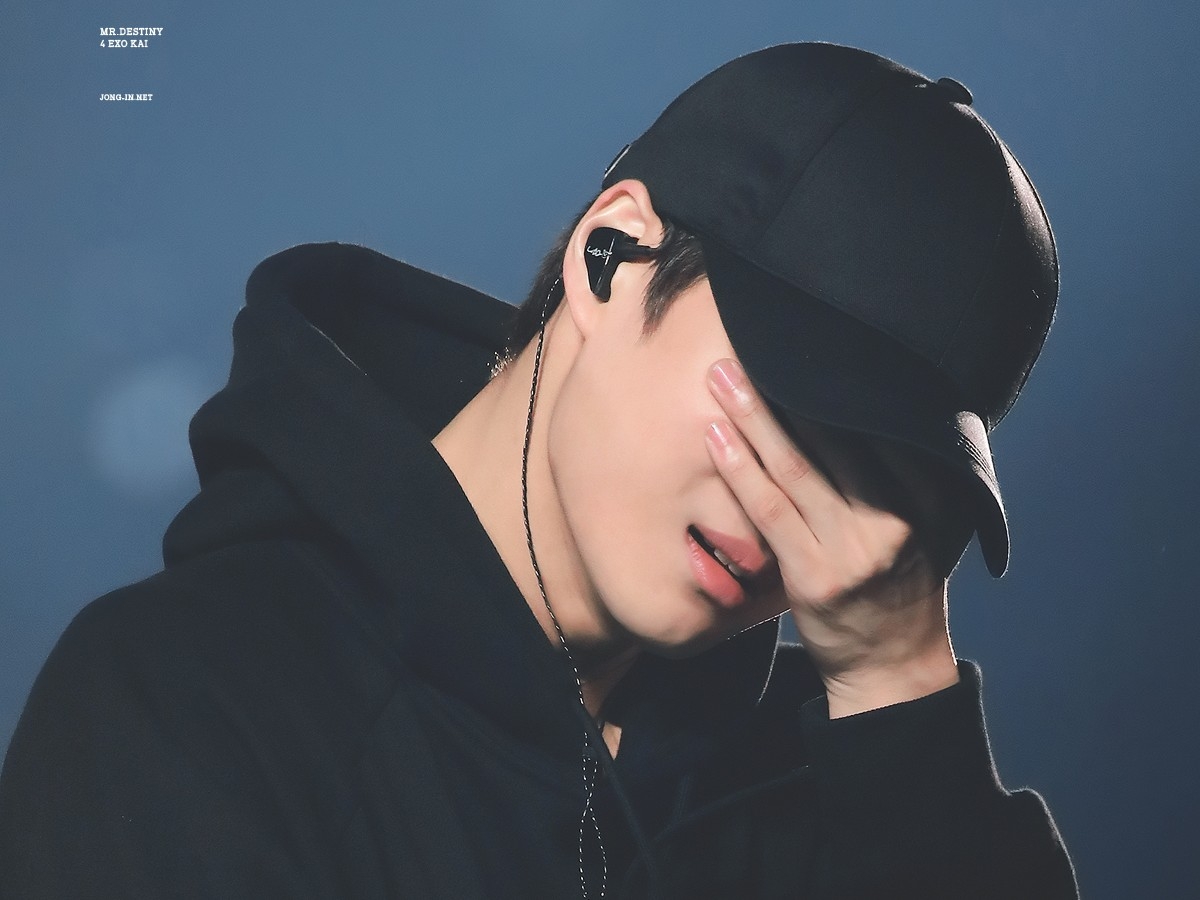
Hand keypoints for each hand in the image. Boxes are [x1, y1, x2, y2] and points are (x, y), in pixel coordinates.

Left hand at [706, 359, 958, 716]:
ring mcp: (856, 549)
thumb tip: (871, 395)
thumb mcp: (925, 519)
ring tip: (722, 376)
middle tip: (748, 338)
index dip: (836, 378)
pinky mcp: (815, 576)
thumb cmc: (899, 577)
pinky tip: (716, 436)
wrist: (891, 664)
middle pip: (833, 437)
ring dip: (752, 416)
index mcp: (932, 494)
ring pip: (795, 468)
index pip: (878, 421)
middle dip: (784, 385)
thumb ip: (904, 467)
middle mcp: (898, 518)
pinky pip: (770, 510)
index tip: (803, 337)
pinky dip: (740, 468)